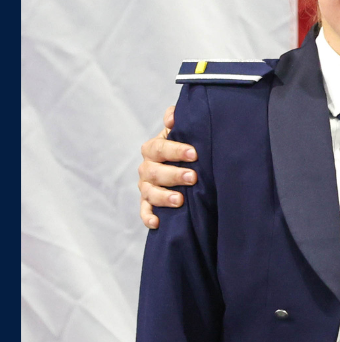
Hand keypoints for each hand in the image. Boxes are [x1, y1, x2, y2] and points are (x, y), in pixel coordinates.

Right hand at [139, 106, 197, 228]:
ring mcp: (146, 187)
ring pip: (149, 193)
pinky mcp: (148, 203)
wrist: (183, 164)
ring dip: (164, 197)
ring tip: (180, 200)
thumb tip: (171, 118)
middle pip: (155, 172)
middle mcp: (146, 168)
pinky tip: (157, 223)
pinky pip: (144, 211)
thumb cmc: (184, 146)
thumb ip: (177, 120)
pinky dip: (148, 217)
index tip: (194, 153)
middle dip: (174, 174)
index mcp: (153, 149)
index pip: (159, 148)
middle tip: (193, 177)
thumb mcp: (181, 131)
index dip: (176, 150)